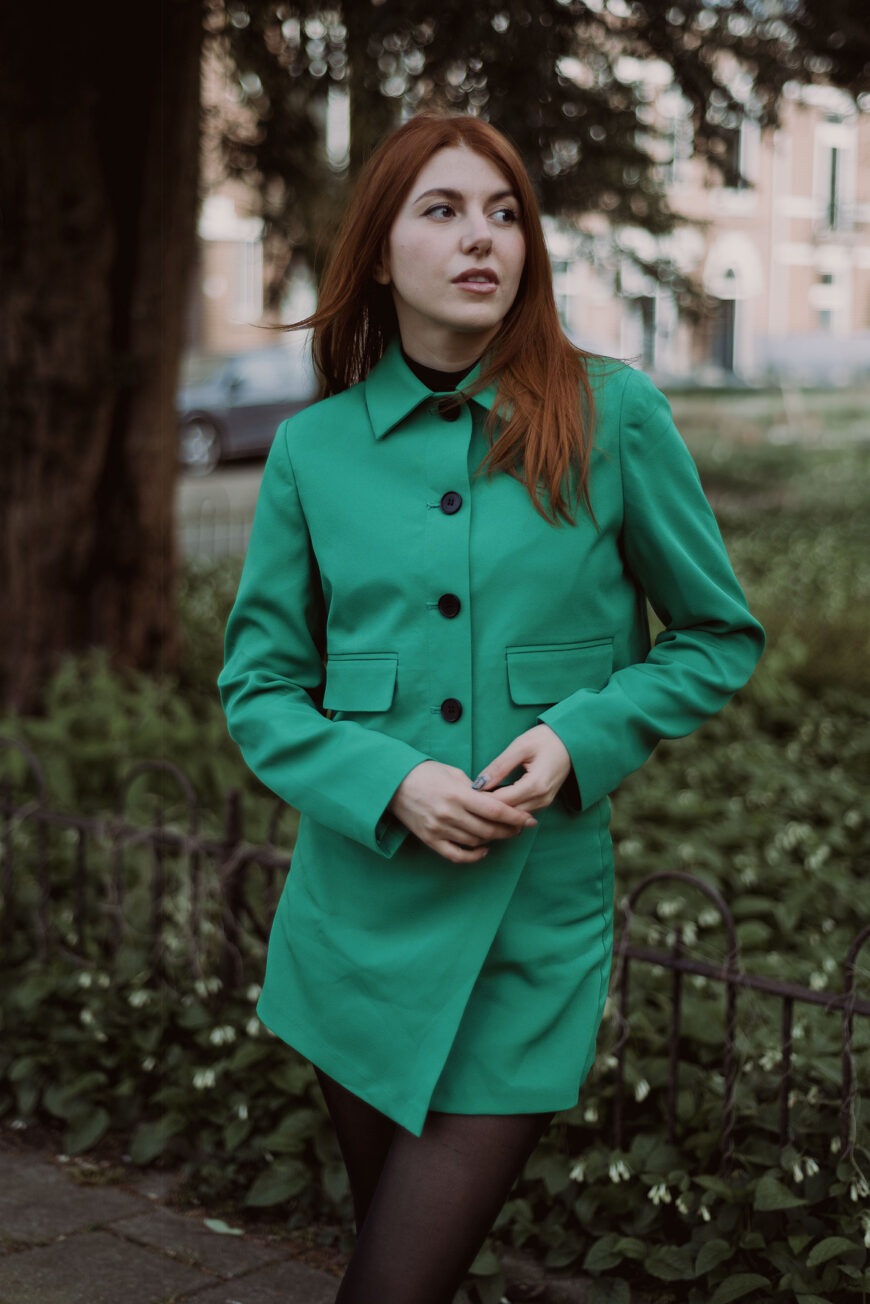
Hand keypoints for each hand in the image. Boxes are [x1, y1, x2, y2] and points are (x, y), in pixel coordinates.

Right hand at [387, 760, 537, 863]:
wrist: (393, 784)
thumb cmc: (424, 774)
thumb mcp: (452, 773)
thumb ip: (474, 788)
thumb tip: (494, 800)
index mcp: (457, 794)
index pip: (495, 809)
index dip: (515, 816)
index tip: (529, 819)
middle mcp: (449, 814)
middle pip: (489, 829)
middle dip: (510, 830)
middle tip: (521, 827)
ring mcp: (439, 829)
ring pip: (476, 841)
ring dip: (494, 839)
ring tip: (504, 833)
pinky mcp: (430, 840)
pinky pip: (457, 855)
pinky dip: (473, 855)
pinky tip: (483, 849)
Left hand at [472, 724, 572, 813]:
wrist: (572, 741)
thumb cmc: (547, 740)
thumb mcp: (520, 746)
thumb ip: (499, 766)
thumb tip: (479, 784)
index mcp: (535, 785)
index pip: (501, 802)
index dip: (481, 800)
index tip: (465, 794)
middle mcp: (541, 799)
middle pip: (507, 813)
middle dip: (487, 808)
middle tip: (467, 799)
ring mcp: (544, 802)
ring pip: (514, 816)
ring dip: (497, 810)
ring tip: (478, 800)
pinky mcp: (544, 802)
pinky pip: (522, 810)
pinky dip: (508, 807)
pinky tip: (494, 799)